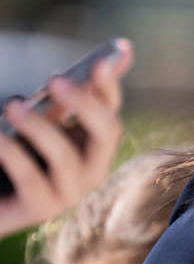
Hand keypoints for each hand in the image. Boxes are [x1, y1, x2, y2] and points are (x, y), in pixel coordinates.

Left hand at [0, 39, 131, 236]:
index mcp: (95, 143)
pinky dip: (11, 153)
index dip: (109, 86)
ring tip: (13, 105)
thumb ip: (65, 96)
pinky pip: (31, 177)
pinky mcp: (41, 209)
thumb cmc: (16, 150)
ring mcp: (70, 192)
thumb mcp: (41, 117)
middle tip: (56, 80)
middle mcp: (92, 168)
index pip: (111, 110)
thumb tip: (109, 54)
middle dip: (85, 104)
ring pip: (66, 156)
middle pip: (107, 133)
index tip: (101, 62)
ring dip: (39, 127)